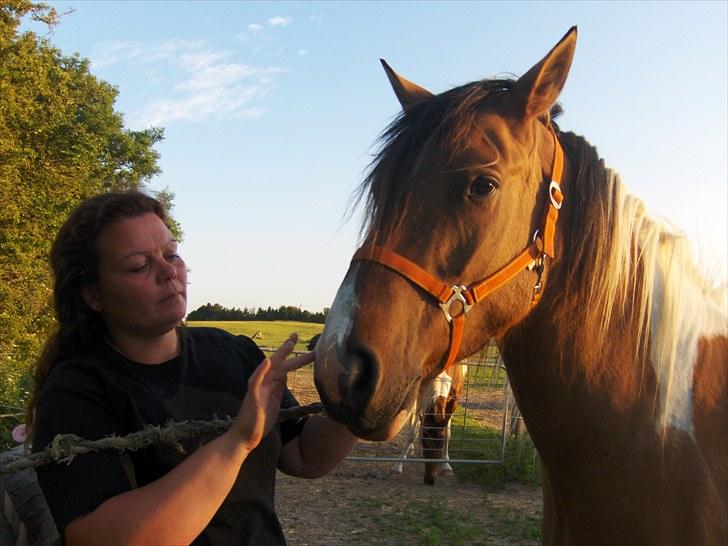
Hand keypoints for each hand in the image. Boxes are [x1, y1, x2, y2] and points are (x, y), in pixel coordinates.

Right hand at [230, 334, 313, 451]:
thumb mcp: (274, 401)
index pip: (284, 367)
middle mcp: (263, 382)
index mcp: (270, 384)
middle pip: (279, 363)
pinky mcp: (252, 396)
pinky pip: (256, 381)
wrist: (245, 437)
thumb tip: (285, 375)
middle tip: (297, 335)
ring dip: (279, 355)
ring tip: (290, 344)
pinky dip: (261, 370)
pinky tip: (268, 361)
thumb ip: (278, 388)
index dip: (295, 357)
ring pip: (269, 367)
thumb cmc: (259, 421)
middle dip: (289, 350)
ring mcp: (257, 388)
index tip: (307, 348)